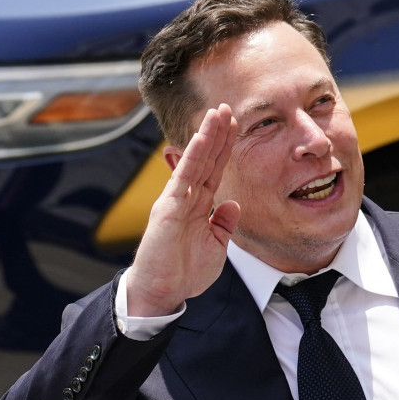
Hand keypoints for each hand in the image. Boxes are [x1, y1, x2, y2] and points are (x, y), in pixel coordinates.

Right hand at [125, 104, 239, 315]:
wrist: (163, 291)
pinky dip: (193, 156)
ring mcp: (176, 199)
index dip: (225, 148)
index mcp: (199, 206)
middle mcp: (187, 197)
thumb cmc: (184, 272)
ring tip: (217, 113)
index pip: (214, 170)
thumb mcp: (216, 246)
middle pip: (206, 159)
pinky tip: (202, 137)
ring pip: (194, 161)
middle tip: (227, 108)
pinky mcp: (168, 206)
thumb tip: (233, 204)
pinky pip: (183, 176)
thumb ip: (224, 224)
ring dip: (207, 136)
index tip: (235, 126)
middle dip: (217, 134)